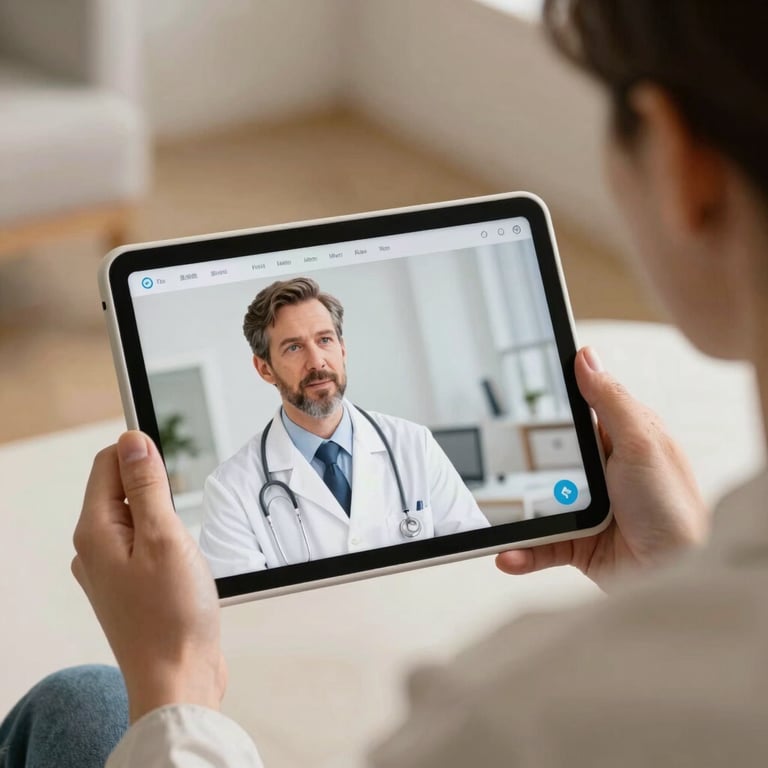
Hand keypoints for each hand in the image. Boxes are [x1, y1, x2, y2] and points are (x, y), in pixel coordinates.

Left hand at [72, 431, 225, 722]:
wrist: (178, 678)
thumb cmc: (173, 616)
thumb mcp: (165, 536)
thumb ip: (147, 485)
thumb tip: (132, 440)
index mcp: (95, 531)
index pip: (107, 463)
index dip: (140, 454)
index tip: (169, 471)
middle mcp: (94, 548)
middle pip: (121, 488)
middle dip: (157, 492)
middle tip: (178, 526)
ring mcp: (109, 569)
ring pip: (137, 516)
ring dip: (165, 520)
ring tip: (181, 554)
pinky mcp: (128, 584)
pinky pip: (144, 543)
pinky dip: (167, 543)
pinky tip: (181, 568)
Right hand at [496, 347, 708, 589]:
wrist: (675, 577)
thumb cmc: (673, 510)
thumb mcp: (641, 443)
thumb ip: (610, 401)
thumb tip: (586, 358)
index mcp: (622, 439)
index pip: (581, 409)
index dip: (554, 397)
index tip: (520, 385)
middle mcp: (603, 472)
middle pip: (550, 455)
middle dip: (525, 460)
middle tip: (498, 457)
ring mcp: (586, 508)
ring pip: (537, 501)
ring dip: (517, 513)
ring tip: (498, 514)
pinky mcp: (575, 542)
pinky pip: (538, 543)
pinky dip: (521, 550)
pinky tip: (508, 553)